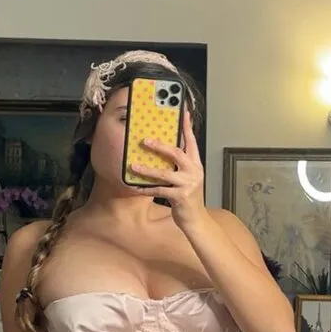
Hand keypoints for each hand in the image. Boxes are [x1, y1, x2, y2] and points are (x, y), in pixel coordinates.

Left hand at [129, 109, 206, 229]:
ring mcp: (188, 184)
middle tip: (145, 140)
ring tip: (134, 166)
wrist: (196, 219)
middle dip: (160, 146)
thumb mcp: (187, 178)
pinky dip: (146, 189)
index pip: (191, 141)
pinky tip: (136, 187)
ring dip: (147, 170)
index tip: (183, 112)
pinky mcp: (180, 197)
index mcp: (196, 164)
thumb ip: (179, 165)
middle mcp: (194, 172)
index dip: (187, 127)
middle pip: (177, 153)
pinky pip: (159, 190)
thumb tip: (163, 151)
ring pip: (165, 173)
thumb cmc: (188, 197)